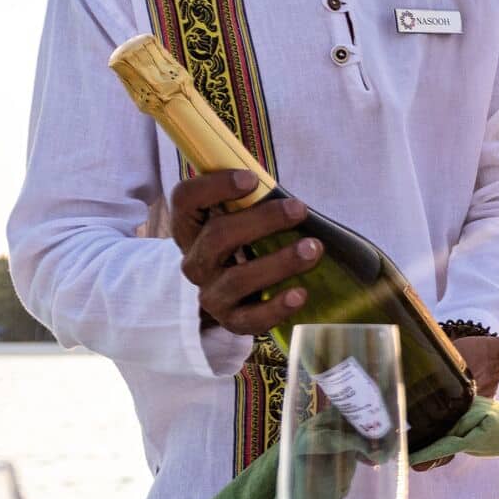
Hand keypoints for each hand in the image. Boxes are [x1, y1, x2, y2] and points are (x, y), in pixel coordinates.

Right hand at [169, 169, 321, 336]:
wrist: (239, 294)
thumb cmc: (246, 242)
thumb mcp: (241, 217)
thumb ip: (253, 200)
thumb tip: (286, 190)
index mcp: (190, 227)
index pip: (185, 200)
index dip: (214, 186)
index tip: (252, 178)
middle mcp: (195, 261)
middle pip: (217, 236)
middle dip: (262, 220)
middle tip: (299, 209)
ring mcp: (211, 293)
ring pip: (238, 279)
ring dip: (279, 262)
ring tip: (313, 249)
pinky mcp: (231, 320)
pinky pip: (251, 319)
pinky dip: (276, 307)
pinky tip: (300, 293)